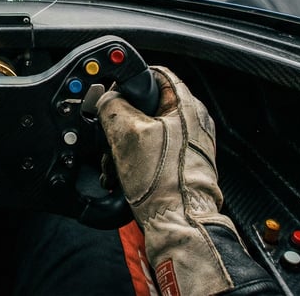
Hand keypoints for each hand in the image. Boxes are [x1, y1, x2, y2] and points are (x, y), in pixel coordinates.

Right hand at [98, 66, 240, 295]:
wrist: (179, 224)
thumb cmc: (163, 184)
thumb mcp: (127, 134)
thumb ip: (112, 105)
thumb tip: (105, 98)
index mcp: (187, 106)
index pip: (155, 74)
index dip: (129, 81)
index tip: (112, 94)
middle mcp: (194, 123)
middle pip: (148, 105)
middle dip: (123, 120)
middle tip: (111, 134)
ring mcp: (190, 145)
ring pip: (148, 130)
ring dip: (126, 143)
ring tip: (116, 160)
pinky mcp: (183, 164)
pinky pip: (153, 151)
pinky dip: (136, 158)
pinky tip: (125, 172)